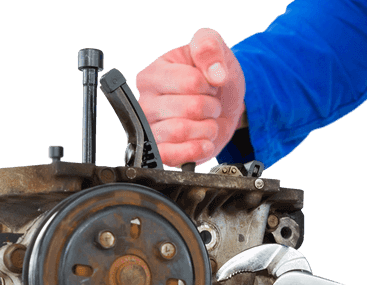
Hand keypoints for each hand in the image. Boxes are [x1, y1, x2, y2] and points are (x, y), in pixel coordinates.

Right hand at [136, 28, 244, 167]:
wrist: (220, 103)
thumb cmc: (210, 75)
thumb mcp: (213, 48)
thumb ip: (209, 47)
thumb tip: (215, 73)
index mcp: (153, 73)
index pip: (190, 82)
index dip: (208, 85)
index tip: (209, 83)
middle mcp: (146, 102)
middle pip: (189, 109)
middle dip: (211, 108)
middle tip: (210, 104)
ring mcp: (151, 129)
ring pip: (181, 132)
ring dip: (206, 128)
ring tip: (207, 121)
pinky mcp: (160, 152)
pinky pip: (172, 156)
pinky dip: (196, 150)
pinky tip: (204, 142)